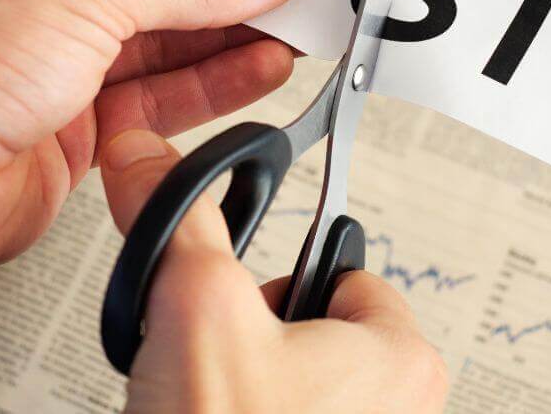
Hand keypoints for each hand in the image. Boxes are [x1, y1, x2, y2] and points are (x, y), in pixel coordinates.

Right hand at [101, 128, 448, 412]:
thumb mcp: (195, 310)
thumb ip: (177, 222)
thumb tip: (149, 161)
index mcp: (401, 358)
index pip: (346, 270)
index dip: (282, 278)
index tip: (250, 298)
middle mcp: (401, 410)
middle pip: (317, 329)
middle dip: (259, 340)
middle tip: (224, 367)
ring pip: (296, 384)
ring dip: (246, 387)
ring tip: (213, 407)